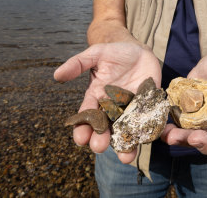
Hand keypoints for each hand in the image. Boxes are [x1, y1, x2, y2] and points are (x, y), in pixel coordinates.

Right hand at [54, 42, 160, 162]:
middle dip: (102, 139)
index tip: (80, 139)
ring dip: (126, 145)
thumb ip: (77, 64)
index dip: (82, 128)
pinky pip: (149, 122)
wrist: (138, 50)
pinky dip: (150, 132)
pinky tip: (149, 140)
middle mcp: (112, 108)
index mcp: (96, 98)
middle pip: (106, 128)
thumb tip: (57, 75)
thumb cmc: (113, 52)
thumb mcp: (95, 54)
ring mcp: (131, 109)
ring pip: (127, 131)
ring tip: (126, 157)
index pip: (87, 116)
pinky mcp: (148, 107)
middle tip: (99, 147)